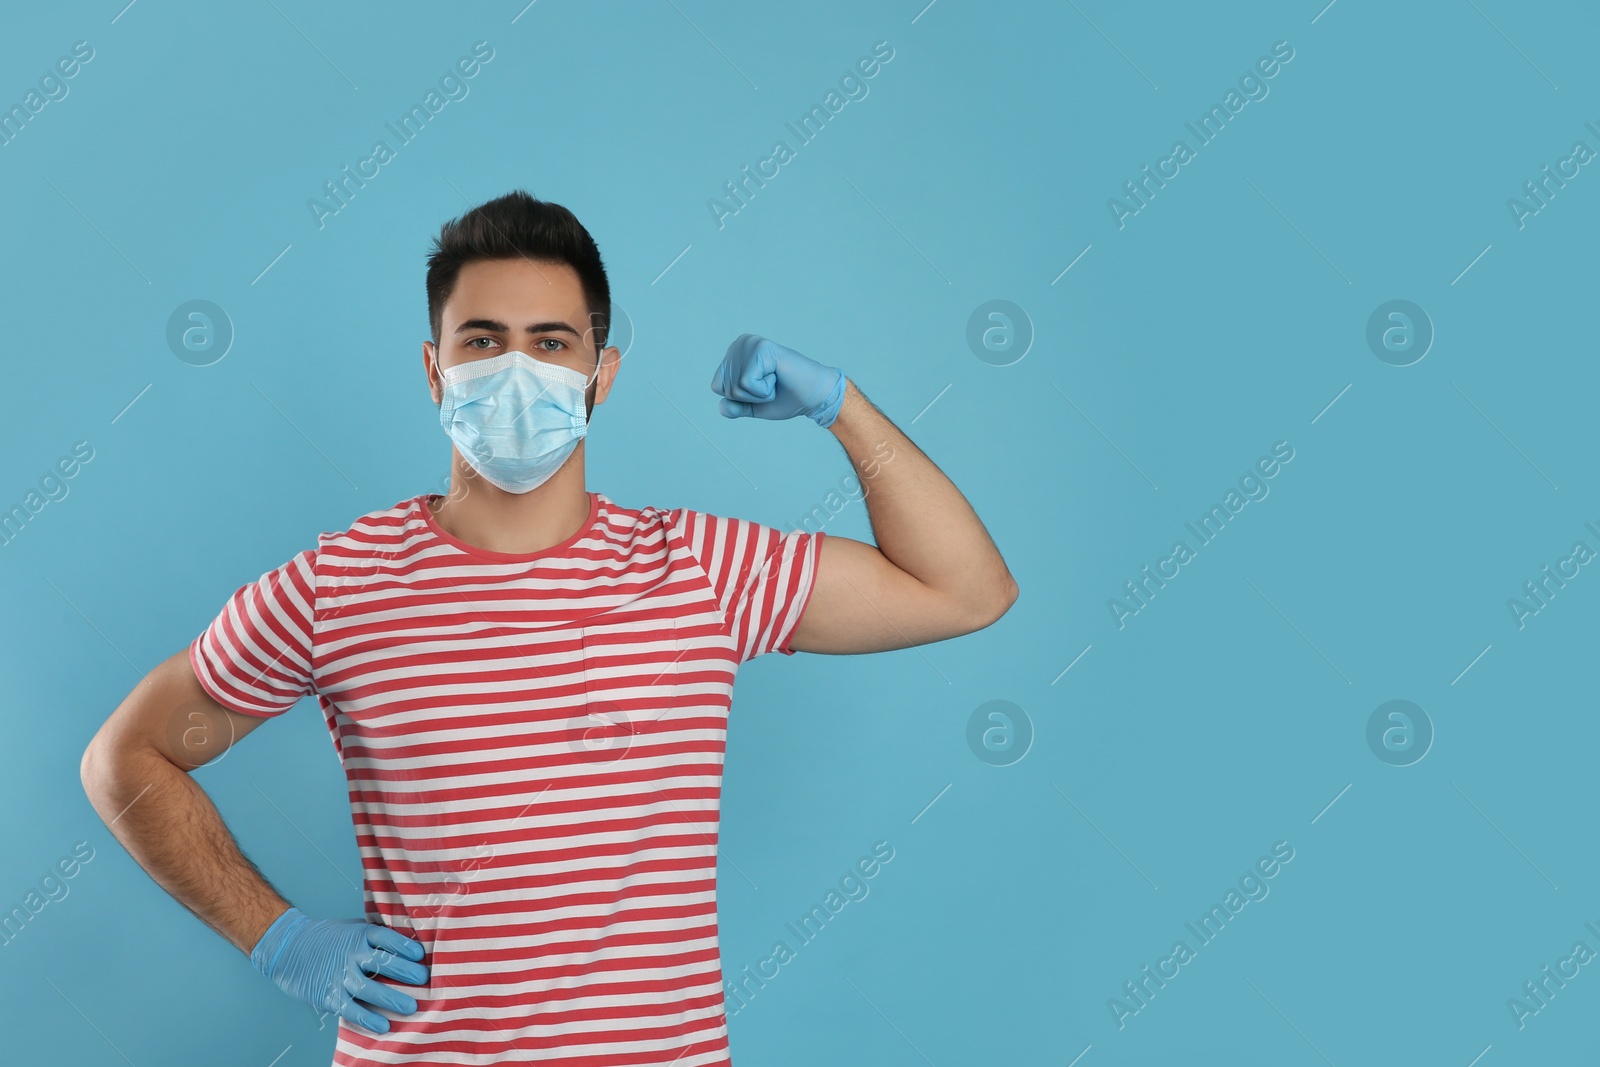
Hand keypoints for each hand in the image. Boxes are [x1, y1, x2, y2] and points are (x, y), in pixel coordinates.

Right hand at [250, 907, 428, 1033]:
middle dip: (405, 972)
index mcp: (361, 934)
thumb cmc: (328, 938)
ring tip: (411, 1007)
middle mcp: (352, 953)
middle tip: (424, 979)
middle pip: (382, 962)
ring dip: (391, 999)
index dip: (405, 946)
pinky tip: (383, 1026)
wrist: (288, 947)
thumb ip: (376, 937)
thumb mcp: (353, 929)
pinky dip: (367, 1019)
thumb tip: (409, 946)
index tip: (421, 955)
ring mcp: (340, 974)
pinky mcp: (329, 995)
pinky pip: (351, 1009)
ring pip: (369, 988)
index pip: (387, 938)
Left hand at [709, 334, 845, 427]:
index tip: (762, 389)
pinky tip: (777, 378)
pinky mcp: (761, 348)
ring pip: (735, 386)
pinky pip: (746, 383)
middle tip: (771, 386)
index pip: (717, 387)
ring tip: (775, 381)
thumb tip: (721, 407)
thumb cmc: (787, 397)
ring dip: (757, 394)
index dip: (740, 398)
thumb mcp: (754, 405)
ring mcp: (750, 343)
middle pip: (725, 387)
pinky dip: (763, 391)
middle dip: (749, 397)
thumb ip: (736, 407)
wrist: (814, 396)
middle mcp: (740, 343)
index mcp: (736, 354)